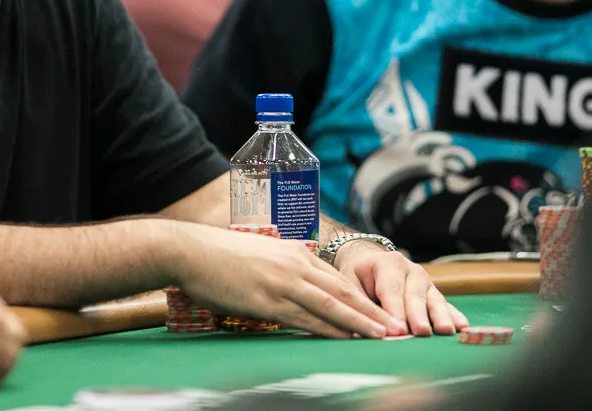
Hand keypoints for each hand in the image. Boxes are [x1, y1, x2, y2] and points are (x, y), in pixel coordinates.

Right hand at [169, 224, 410, 338]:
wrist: (192, 251)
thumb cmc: (220, 257)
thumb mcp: (260, 256)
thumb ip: (282, 269)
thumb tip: (295, 287)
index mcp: (295, 253)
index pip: (337, 278)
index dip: (364, 297)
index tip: (384, 311)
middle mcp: (295, 265)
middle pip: (344, 291)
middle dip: (373, 311)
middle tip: (399, 327)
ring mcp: (283, 282)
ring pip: (332, 305)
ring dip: (361, 323)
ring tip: (384, 336)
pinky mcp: (268, 300)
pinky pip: (306, 318)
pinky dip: (331, 330)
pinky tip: (346, 339)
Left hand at [334, 241, 467, 335]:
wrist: (369, 259)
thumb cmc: (357, 275)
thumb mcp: (349, 283)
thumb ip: (357, 306)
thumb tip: (360, 332)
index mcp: (386, 264)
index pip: (391, 290)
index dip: (395, 311)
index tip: (398, 331)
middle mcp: (410, 270)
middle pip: (415, 295)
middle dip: (418, 315)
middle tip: (421, 332)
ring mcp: (425, 281)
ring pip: (433, 299)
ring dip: (440, 316)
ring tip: (446, 331)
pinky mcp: (433, 292)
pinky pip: (445, 304)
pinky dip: (453, 315)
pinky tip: (462, 326)